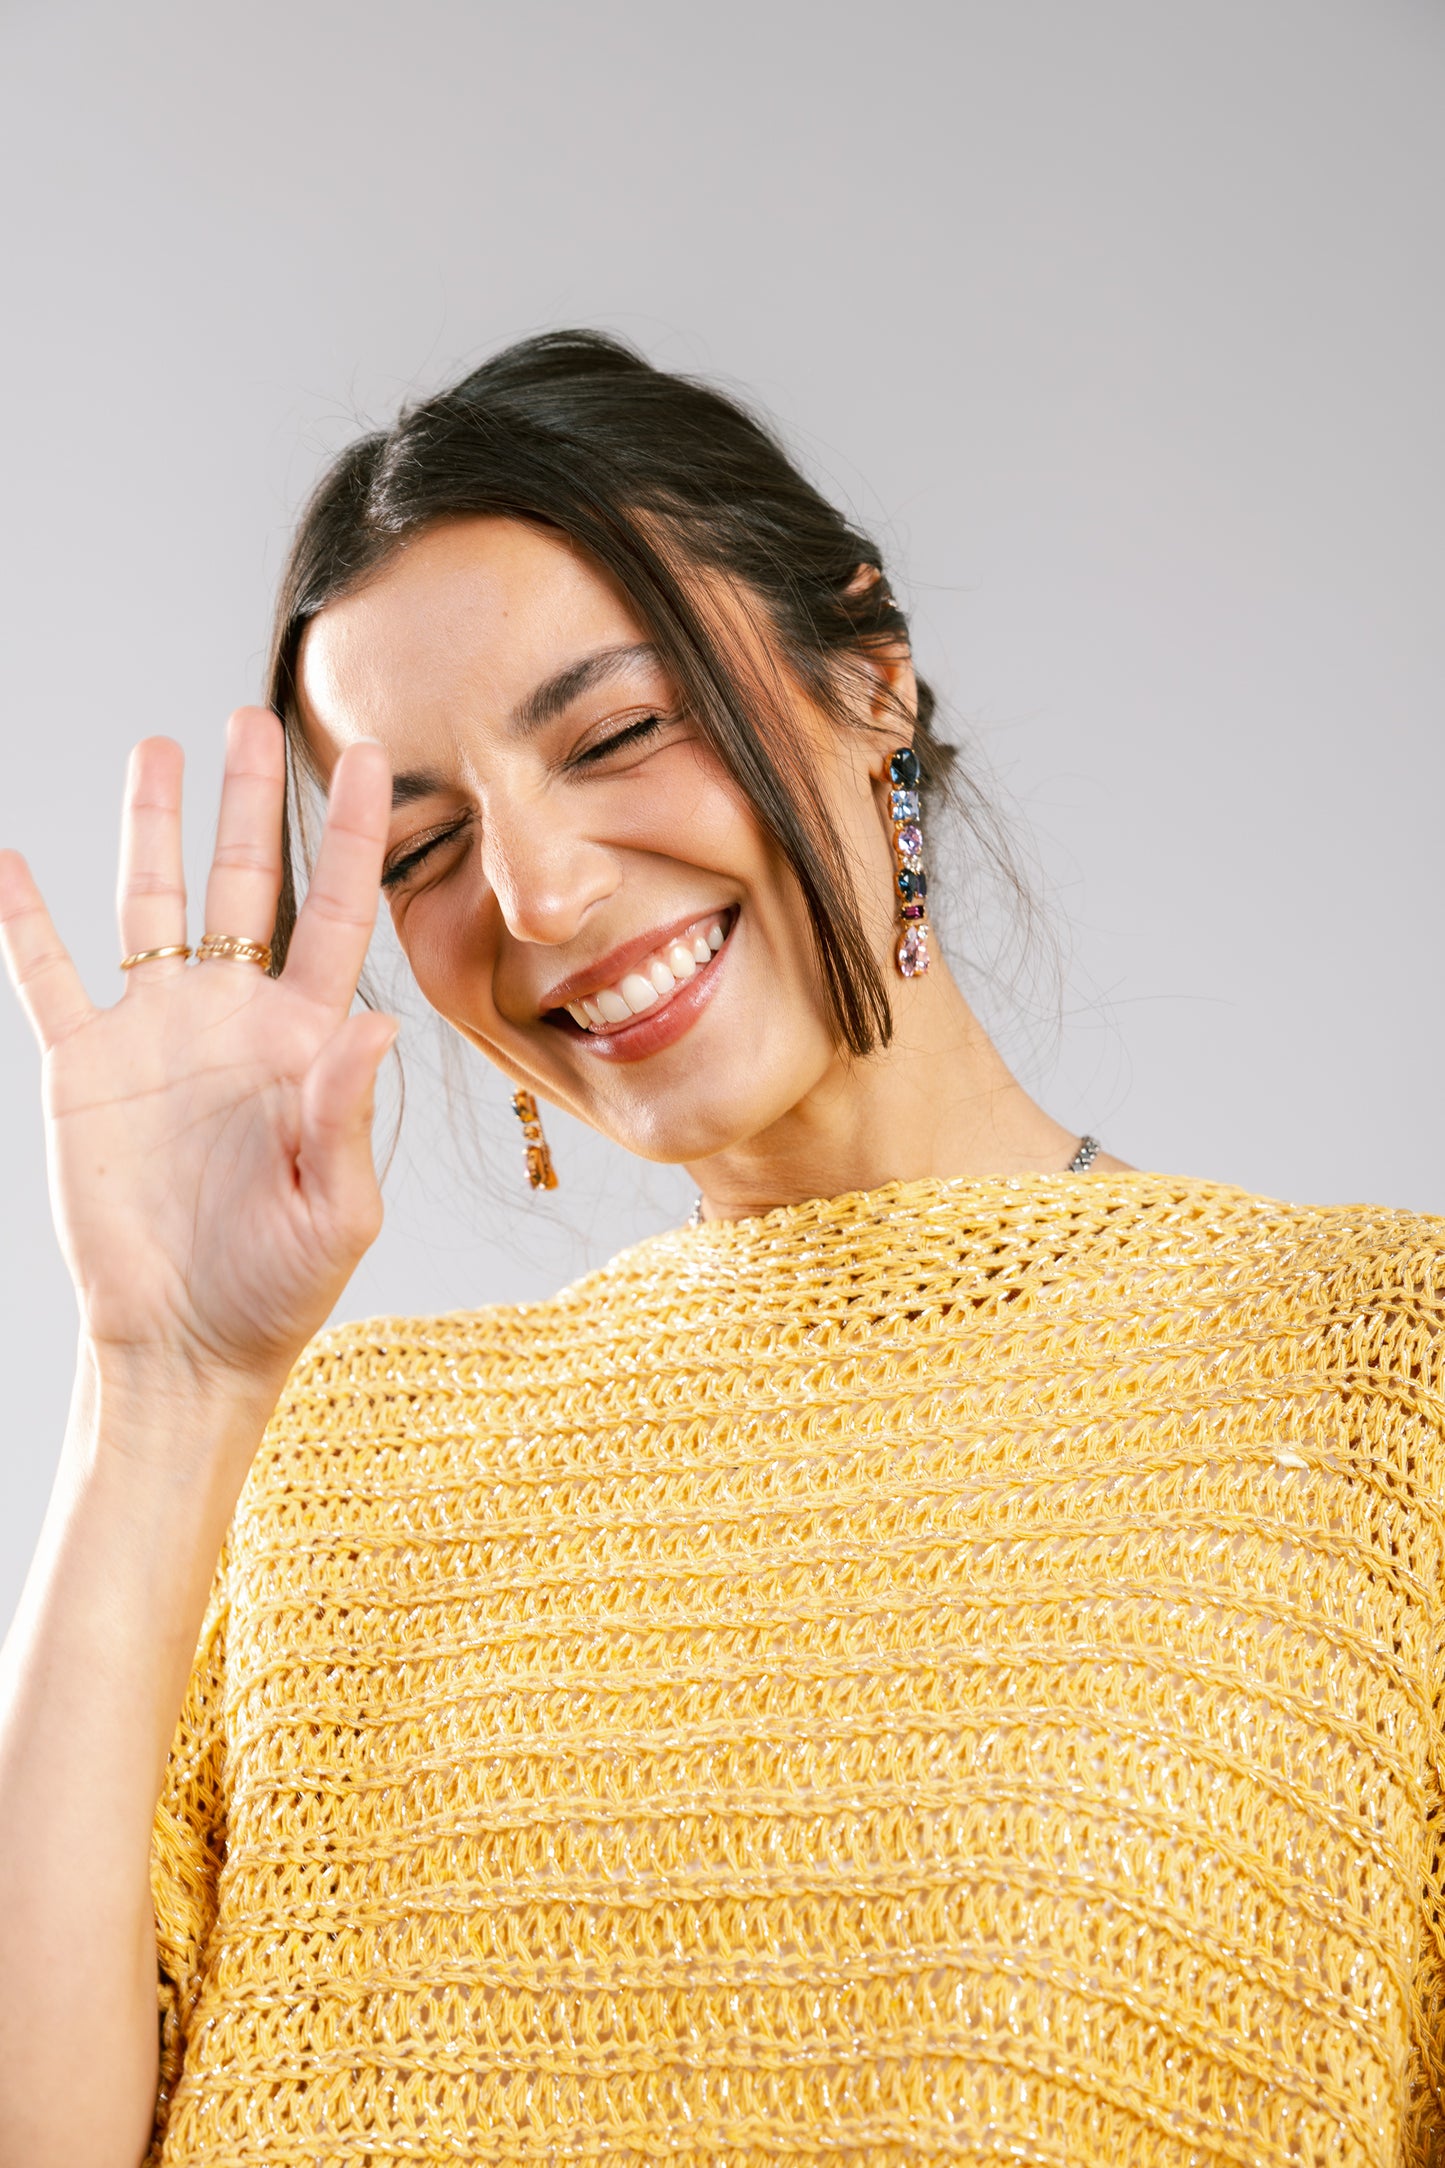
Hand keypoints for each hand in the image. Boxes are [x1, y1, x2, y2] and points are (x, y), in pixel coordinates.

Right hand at [0, 708, 395, 1397]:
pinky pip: (46, 975)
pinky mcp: (81, 1067)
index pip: (339, 916)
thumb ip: (346, 1115)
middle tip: (252, 715)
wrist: (185, 1344)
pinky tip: (11, 861)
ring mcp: (154, 1035)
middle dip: (249, 801)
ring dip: (152, 829)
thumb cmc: (277, 1286)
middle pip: (244, 883)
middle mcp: (232, 1020)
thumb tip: (376, 1025)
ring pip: (150, 904)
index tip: (371, 759)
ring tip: (155, 749)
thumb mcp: (334, 1210)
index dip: (354, 838)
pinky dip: (23, 920)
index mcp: (304, 1043)